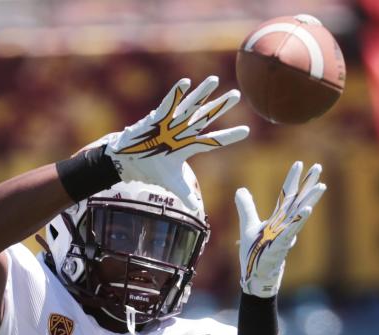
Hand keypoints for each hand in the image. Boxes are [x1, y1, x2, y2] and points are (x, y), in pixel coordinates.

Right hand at [105, 76, 248, 192]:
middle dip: (221, 106)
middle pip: (206, 117)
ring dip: (203, 93)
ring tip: (215, 80)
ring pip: (190, 106)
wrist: (130, 161)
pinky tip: (186, 82)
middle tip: (237, 95)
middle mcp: (183, 131)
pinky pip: (168, 104)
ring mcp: (171, 122)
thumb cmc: (152, 169)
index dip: (230, 136)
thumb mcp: (172, 183)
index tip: (247, 131)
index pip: (214, 140)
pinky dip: (176, 93)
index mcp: (189, 145)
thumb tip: (196, 210)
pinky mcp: (157, 118)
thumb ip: (185, 194)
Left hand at [236, 161, 325, 296]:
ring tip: (321, 185)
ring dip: (310, 199)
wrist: (255, 275)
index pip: (286, 195)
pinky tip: (307, 210)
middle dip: (308, 184)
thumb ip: (246, 207)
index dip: (292, 179)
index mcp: (278, 219)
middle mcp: (284, 224)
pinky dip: (298, 221)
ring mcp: (284, 235)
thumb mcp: (248, 225)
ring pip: (299, 214)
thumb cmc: (255, 252)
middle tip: (318, 167)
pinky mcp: (280, 246)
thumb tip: (240, 189)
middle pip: (298, 201)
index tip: (299, 163)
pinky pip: (290, 231)